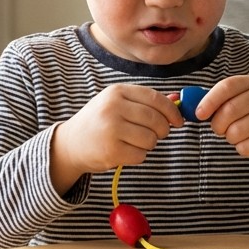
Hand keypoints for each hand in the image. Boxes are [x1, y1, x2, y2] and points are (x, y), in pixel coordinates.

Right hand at [50, 84, 182, 192]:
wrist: (70, 144)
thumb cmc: (99, 122)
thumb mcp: (117, 104)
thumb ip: (144, 102)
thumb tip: (176, 101)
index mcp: (117, 92)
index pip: (155, 99)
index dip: (172, 111)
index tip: (178, 121)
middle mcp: (113, 108)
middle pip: (156, 120)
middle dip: (163, 130)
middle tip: (158, 135)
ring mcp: (111, 129)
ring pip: (151, 139)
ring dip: (149, 144)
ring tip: (134, 142)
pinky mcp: (111, 151)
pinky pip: (141, 155)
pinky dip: (138, 156)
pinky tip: (125, 151)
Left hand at [191, 75, 248, 179]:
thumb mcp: (242, 99)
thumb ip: (217, 99)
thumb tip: (183, 102)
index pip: (227, 87)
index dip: (209, 100)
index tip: (199, 114)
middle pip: (228, 111)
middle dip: (218, 124)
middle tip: (220, 128)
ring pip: (235, 132)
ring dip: (230, 138)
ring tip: (239, 134)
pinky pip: (244, 147)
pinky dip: (242, 148)